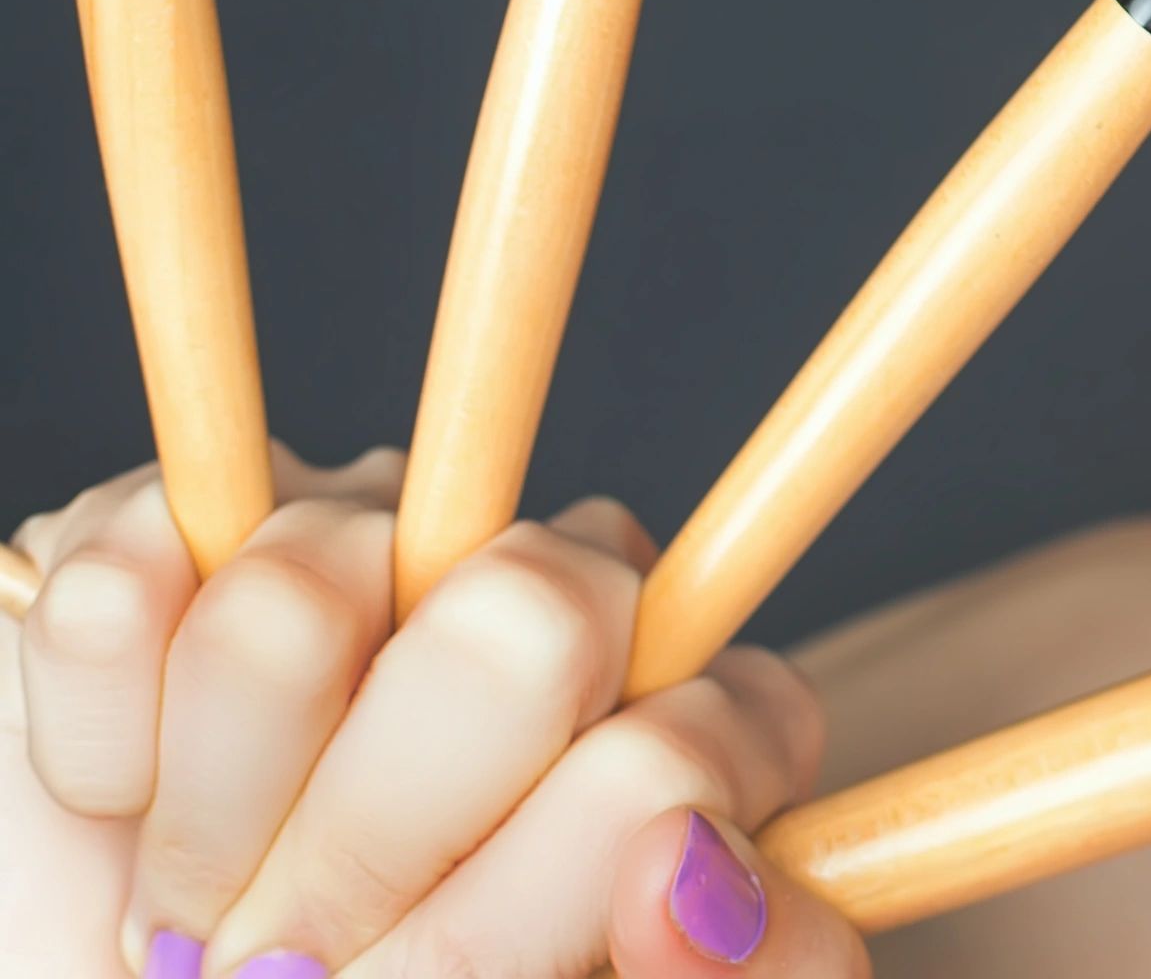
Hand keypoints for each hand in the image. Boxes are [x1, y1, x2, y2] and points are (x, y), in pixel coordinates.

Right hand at [5, 445, 864, 977]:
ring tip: (207, 905)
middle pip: (522, 629)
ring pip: (295, 603)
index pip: (673, 750)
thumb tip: (688, 870)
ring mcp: (361, 536)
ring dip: (216, 820)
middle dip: (377, 845)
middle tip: (301, 961)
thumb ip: (740, 962)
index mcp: (692, 717)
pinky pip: (124, 585)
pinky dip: (97, 750)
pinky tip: (129, 806)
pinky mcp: (167, 529)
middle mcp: (551, 587)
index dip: (537, 899)